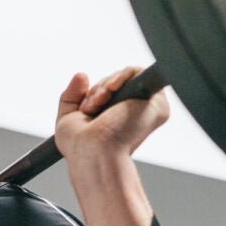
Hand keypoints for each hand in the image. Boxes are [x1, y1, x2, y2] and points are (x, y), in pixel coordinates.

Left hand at [55, 67, 169, 164]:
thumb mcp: (68, 118)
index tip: (85, 108)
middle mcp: (134, 114)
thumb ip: (71, 94)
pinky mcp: (157, 104)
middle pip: (117, 82)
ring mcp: (147, 109)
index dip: (94, 93)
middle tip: (91, 108)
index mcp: (117, 118)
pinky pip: (140, 73)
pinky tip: (110, 92)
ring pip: (127, 76)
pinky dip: (121, 76)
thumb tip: (81, 75)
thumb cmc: (80, 146)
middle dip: (98, 90)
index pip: (109, 92)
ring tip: (97, 105)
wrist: (93, 152)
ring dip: (106, 86)